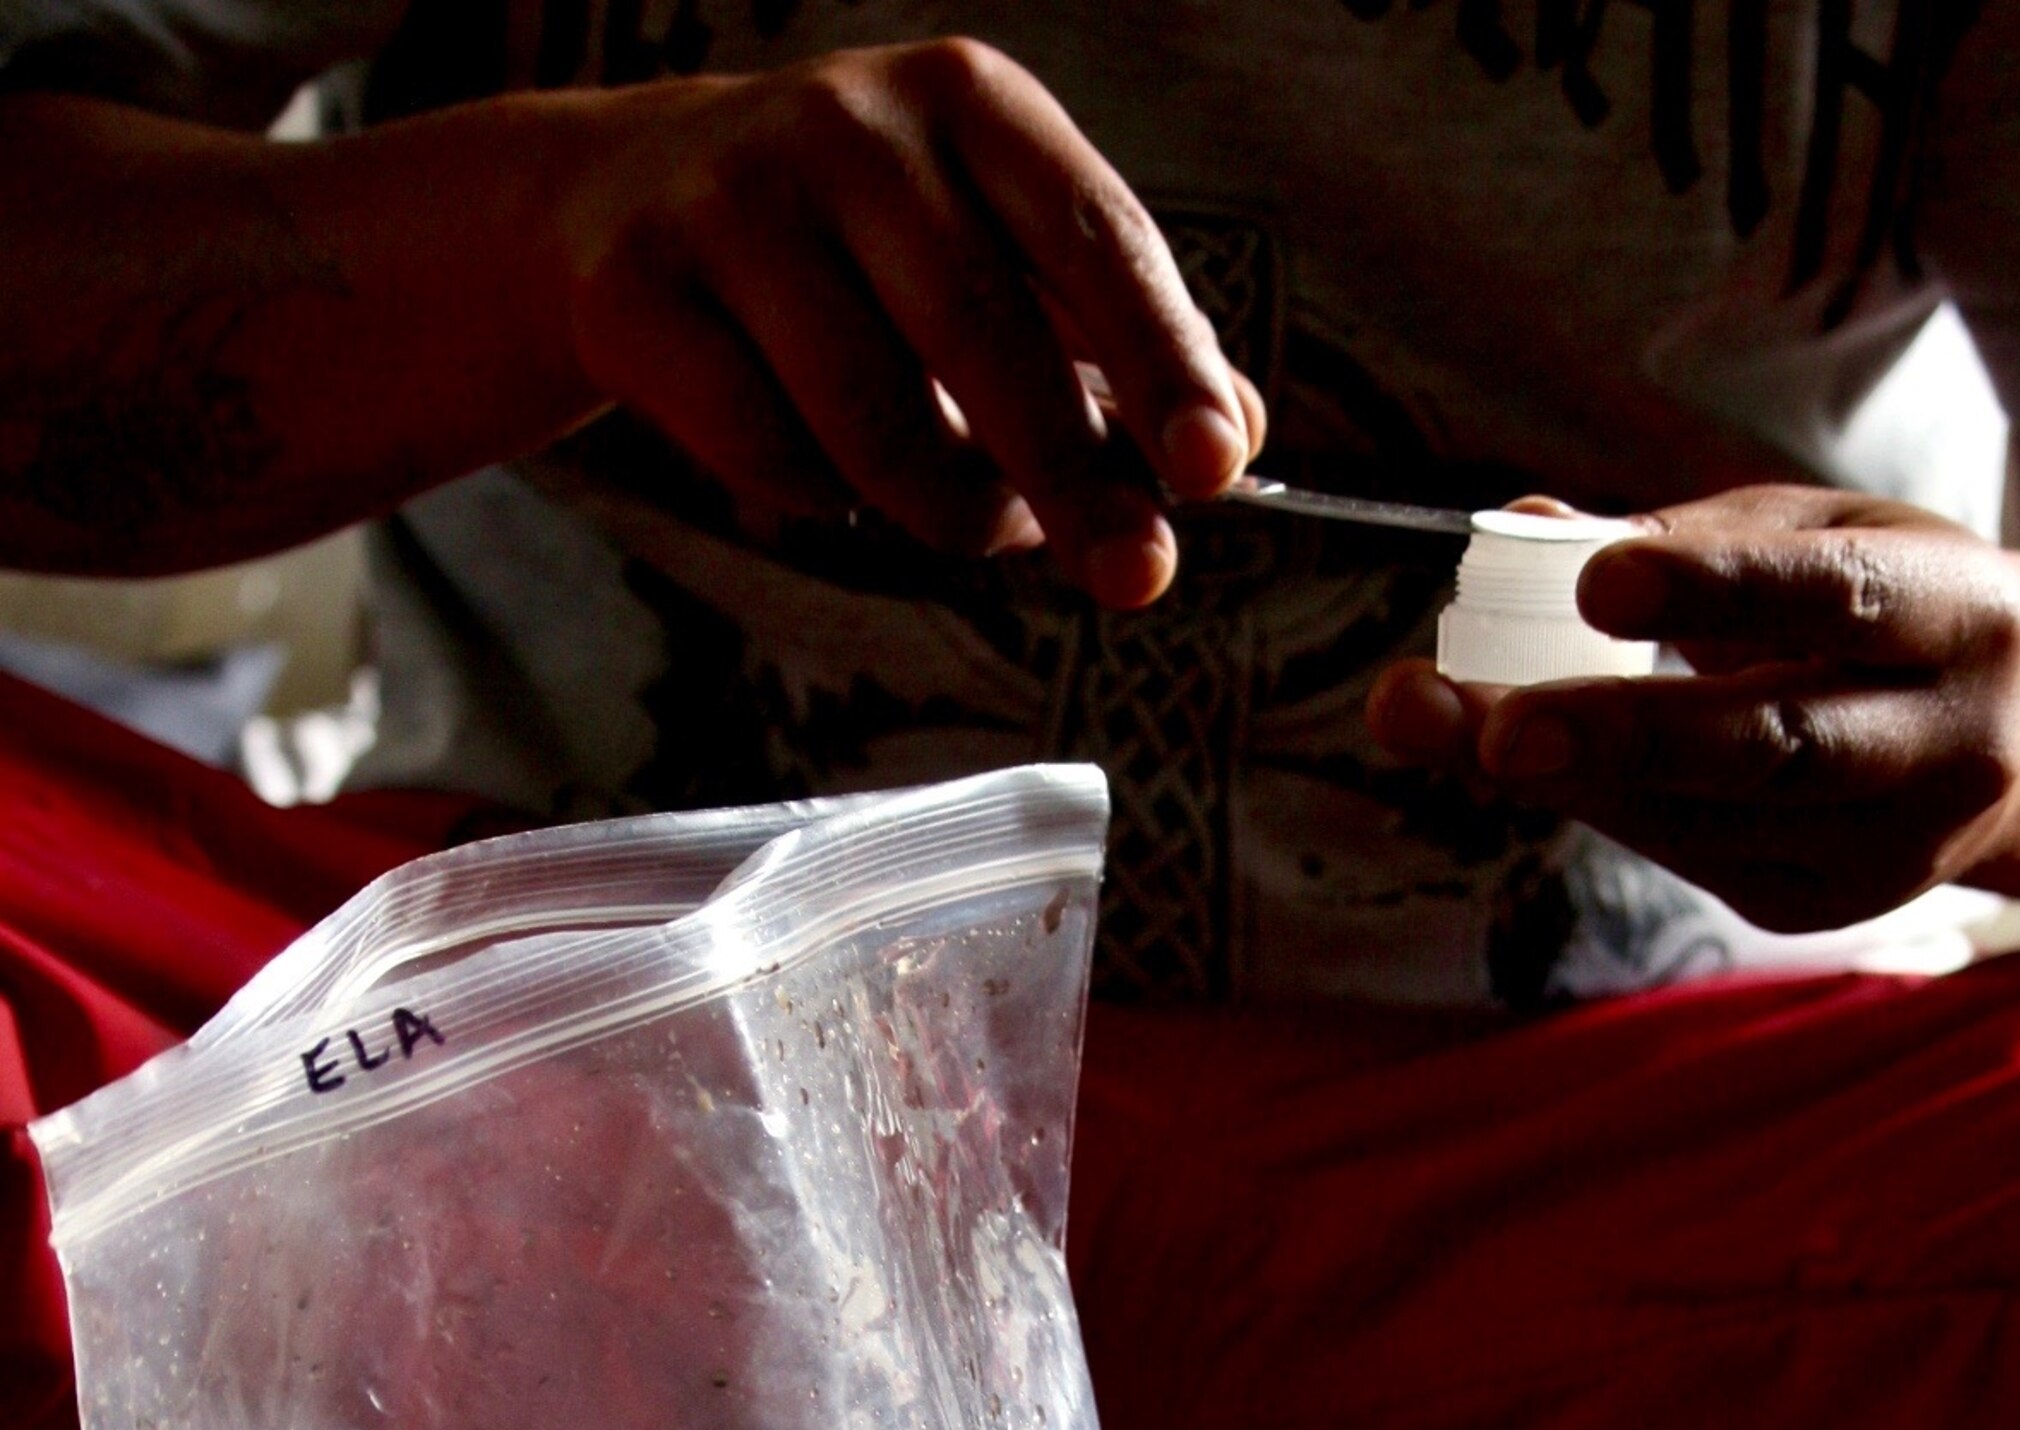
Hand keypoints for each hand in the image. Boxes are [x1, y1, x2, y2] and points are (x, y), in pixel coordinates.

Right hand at [552, 42, 1261, 605]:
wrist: (620, 204)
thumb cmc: (858, 249)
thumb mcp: (998, 251)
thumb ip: (1116, 343)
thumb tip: (1239, 436)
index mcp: (971, 104)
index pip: (1093, 239)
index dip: (1161, 362)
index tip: (1212, 467)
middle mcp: (851, 127)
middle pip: (985, 338)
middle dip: (1072, 481)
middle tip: (1134, 576)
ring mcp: (732, 203)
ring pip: (875, 424)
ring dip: (943, 506)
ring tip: (963, 512)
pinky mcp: (639, 294)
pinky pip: (772, 457)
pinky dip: (821, 497)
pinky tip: (823, 461)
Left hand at [1365, 486, 2019, 929]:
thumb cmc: (1888, 609)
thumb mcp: (1819, 536)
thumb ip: (1681, 538)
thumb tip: (1514, 526)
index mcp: (1964, 617)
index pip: (1837, 601)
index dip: (1717, 590)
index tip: (1597, 579)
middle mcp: (1948, 748)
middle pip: (1771, 748)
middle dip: (1623, 738)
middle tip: (1495, 727)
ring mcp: (1892, 849)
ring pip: (1709, 820)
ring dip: (1567, 778)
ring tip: (1439, 725)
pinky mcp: (1827, 906)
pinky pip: (1690, 855)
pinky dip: (1599, 802)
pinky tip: (1522, 760)